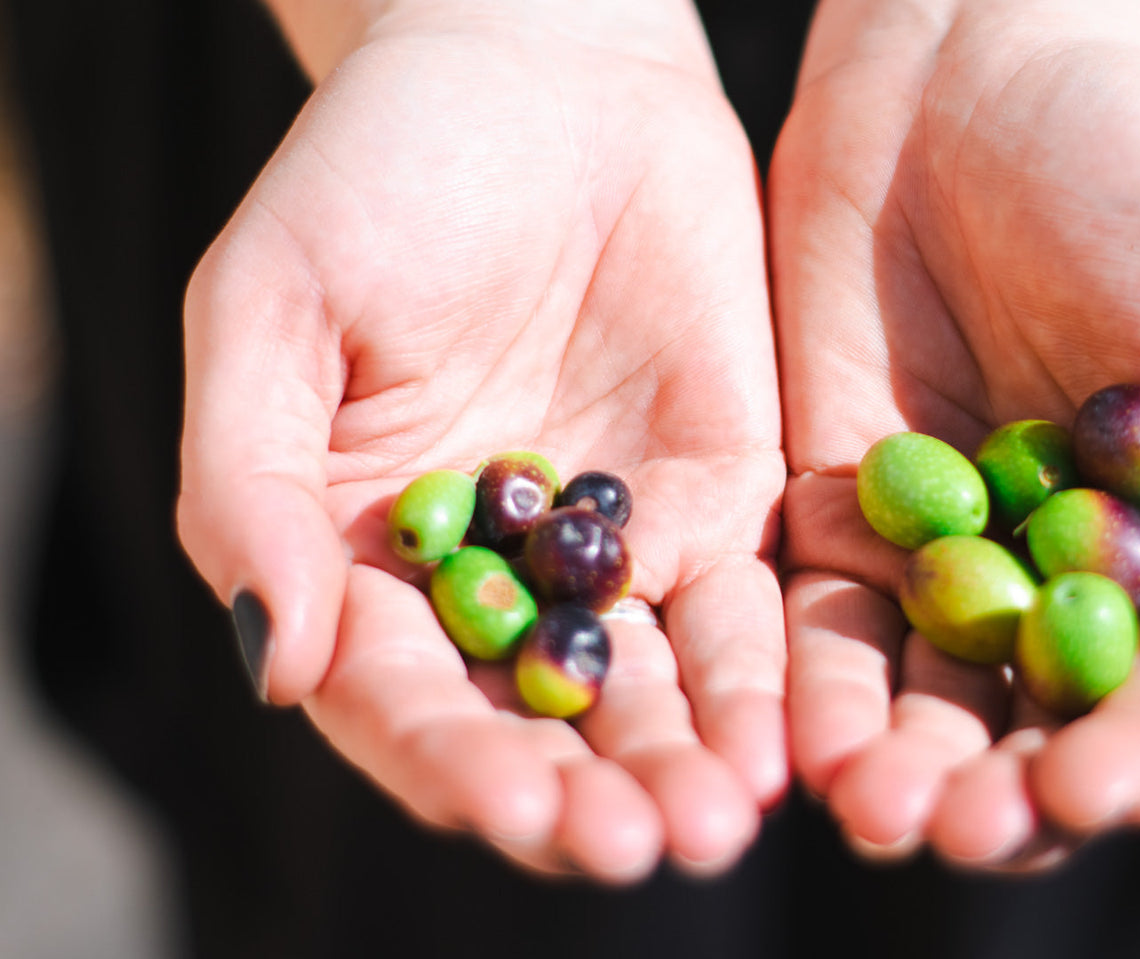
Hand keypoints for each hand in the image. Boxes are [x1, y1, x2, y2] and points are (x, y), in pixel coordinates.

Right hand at [176, 0, 785, 882]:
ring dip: (692, 759)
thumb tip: (279, 664)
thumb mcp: (273, 312)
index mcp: (370, 559)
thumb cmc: (375, 173)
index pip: (409, 699)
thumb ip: (254, 489)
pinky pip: (752, 604)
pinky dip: (772, 673)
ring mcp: (620, 547)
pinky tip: (796, 735)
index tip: (523, 816)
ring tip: (724, 820)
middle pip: (545, 722)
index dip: (460, 765)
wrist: (542, 69)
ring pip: (657, 686)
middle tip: (647, 846)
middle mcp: (498, 582)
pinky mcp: (728, 497)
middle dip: (595, 791)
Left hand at [770, 0, 1139, 869]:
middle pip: (1042, 732)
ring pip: (925, 703)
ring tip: (871, 802)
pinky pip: (822, 622)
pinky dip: (810, 683)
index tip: (1088, 784)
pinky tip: (796, 730)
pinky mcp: (835, 520)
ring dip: (898, 766)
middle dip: (1002, 793)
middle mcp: (1068, 588)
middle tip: (954, 823)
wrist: (972, 79)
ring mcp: (949, 562)